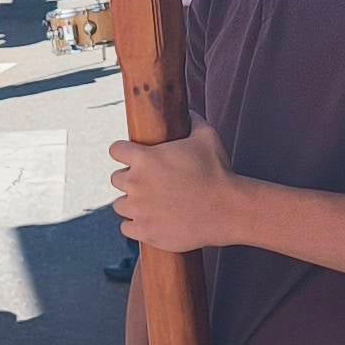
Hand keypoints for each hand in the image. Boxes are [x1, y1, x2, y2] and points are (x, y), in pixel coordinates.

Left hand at [107, 128, 242, 255]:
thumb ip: (192, 120)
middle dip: (130, 179)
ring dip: (131, 203)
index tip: (132, 157)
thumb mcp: (207, 137)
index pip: (115, 150)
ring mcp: (138, 210)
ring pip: (119, 205)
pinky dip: (136, 225)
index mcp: (144, 158)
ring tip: (149, 204)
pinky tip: (150, 221)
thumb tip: (187, 112)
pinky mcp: (144, 232)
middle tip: (148, 183)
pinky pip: (126, 228)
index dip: (124, 152)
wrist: (228, 210)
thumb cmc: (218, 172)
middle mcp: (135, 183)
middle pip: (116, 179)